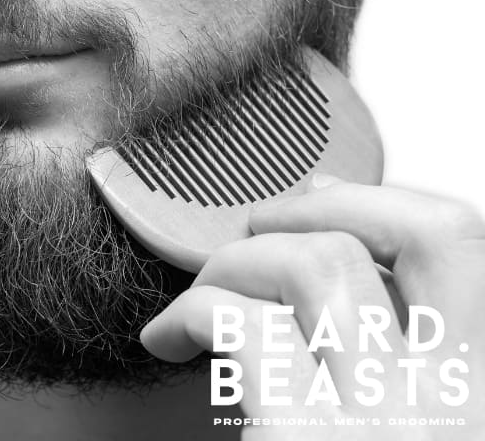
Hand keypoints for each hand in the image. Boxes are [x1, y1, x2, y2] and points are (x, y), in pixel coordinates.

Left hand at [139, 174, 484, 439]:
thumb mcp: (423, 426)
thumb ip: (412, 366)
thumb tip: (355, 285)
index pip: (469, 250)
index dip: (391, 209)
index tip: (334, 208)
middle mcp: (464, 401)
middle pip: (420, 232)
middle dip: (331, 207)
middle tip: (265, 225)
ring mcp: (394, 423)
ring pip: (318, 266)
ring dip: (241, 258)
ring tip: (206, 288)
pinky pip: (244, 326)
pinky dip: (192, 311)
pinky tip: (169, 338)